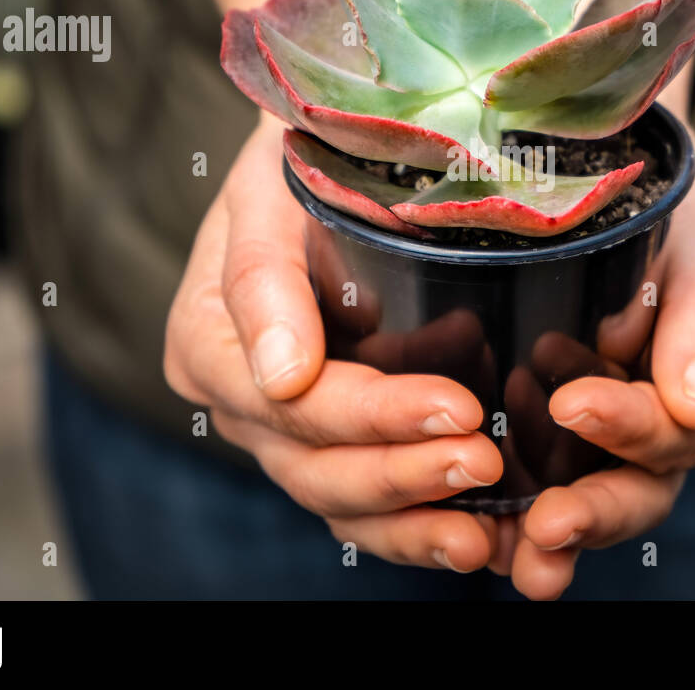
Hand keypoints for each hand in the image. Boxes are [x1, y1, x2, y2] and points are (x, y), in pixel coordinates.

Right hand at [163, 115, 503, 571]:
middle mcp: (240, 399)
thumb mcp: (269, 187)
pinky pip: (366, 502)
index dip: (372, 416)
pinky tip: (479, 537)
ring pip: (339, 499)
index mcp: (207, 341)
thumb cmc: (298, 159)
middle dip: (401, 472)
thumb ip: (261, 276)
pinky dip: (418, 525)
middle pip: (313, 465)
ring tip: (487, 534)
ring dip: (413, 519)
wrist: (322, 157)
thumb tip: (283, 377)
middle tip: (484, 459)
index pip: (291, 404)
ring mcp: (284, 429)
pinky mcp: (332, 439)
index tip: (458, 406)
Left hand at [504, 135, 694, 598]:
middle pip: (646, 487)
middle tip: (546, 528)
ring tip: (515, 551)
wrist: (613, 174)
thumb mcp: (690, 243)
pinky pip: (547, 474)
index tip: (572, 404)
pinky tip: (478, 520)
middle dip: (596, 513)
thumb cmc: (662, 200)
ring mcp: (621, 432)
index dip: (633, 428)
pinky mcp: (566, 429)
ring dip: (558, 530)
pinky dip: (517, 500)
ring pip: (596, 495)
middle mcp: (677, 422)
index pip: (686, 428)